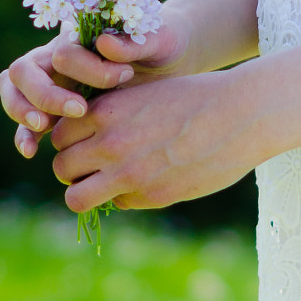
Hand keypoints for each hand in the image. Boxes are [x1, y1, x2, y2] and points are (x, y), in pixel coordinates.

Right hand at [0, 12, 190, 160]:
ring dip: (22, 110)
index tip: (125, 76)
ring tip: (42, 127)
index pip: (65, 52)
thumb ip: (133, 42)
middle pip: (23, 70)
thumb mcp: (157, 38)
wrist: (166, 63)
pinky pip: (25, 122)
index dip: (91, 68)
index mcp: (77, 37)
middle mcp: (54, 58)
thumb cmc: (159, 45)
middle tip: (78, 110)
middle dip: (44, 93)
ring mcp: (49, 83)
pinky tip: (31, 151)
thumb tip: (103, 45)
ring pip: (13, 92)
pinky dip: (23, 135)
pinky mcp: (52, 111)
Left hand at [47, 66, 258, 212]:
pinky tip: (148, 183)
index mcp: (107, 110)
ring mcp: (128, 173)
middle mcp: (110, 142)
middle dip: (73, 169)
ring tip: (107, 185)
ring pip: (75, 198)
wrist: (241, 115)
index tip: (85, 142)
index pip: (58, 134)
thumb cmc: (197, 98)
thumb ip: (114, 116)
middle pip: (61, 166)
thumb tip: (90, 141)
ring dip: (86, 193)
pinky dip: (125, 199)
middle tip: (94, 167)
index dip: (70, 141)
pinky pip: (117, 205)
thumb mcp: (146, 95)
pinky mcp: (151, 196)